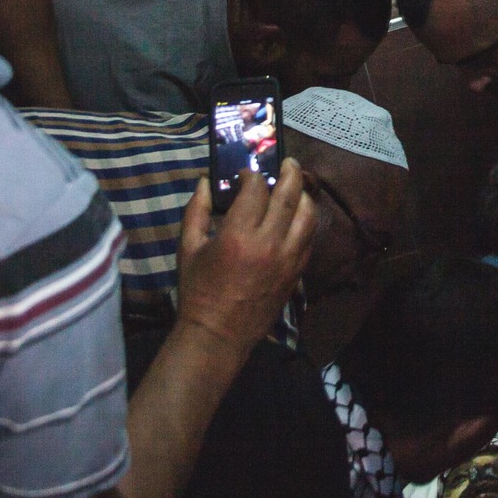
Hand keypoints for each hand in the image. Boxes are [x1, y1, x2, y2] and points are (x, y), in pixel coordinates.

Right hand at [172, 160, 319, 351]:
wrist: (218, 334)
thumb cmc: (198, 290)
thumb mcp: (187, 248)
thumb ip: (197, 210)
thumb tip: (206, 181)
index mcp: (238, 234)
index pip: (257, 189)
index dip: (253, 174)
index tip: (246, 173)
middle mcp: (269, 243)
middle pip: (290, 195)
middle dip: (290, 172)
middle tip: (287, 162)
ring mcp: (288, 259)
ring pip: (308, 216)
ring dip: (304, 195)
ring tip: (297, 186)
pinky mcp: (297, 273)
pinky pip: (309, 239)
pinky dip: (306, 221)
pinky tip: (299, 215)